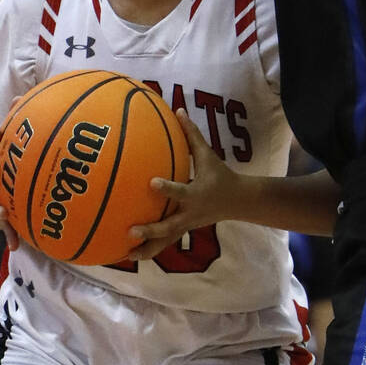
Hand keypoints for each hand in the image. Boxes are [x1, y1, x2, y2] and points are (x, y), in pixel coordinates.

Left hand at [127, 110, 240, 258]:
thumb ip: (192, 134)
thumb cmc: (220, 174)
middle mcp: (190, 213)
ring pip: (166, 242)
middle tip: (130, 230)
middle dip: (151, 230)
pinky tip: (131, 254)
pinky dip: (150, 250)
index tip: (151, 183)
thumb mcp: (208, 154)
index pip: (180, 192)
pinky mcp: (183, 231)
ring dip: (147, 249)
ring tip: (127, 255)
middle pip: (170, 227)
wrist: (238, 201)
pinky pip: (165, 243)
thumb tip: (178, 110)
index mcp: (196, 194)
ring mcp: (187, 226)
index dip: (167, 188)